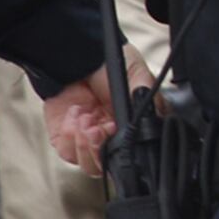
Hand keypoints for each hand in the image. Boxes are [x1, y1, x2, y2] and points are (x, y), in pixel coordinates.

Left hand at [41, 56, 142, 173]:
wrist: (76, 53)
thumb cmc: (107, 61)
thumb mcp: (137, 75)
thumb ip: (146, 99)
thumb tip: (154, 120)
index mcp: (130, 125)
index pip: (131, 151)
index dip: (123, 148)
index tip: (115, 129)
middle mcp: (110, 135)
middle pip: (108, 165)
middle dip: (101, 149)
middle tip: (99, 127)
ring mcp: (87, 138)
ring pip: (89, 165)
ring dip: (86, 145)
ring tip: (86, 119)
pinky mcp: (65, 137)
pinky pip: (67, 152)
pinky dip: (69, 138)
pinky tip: (75, 114)